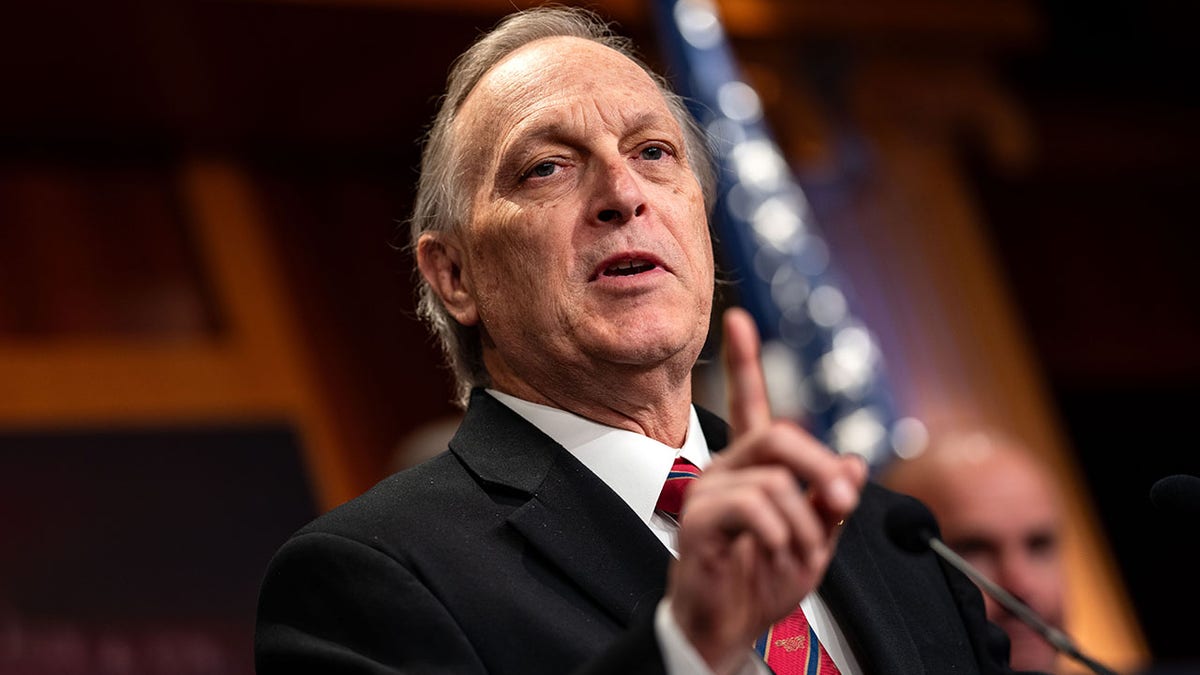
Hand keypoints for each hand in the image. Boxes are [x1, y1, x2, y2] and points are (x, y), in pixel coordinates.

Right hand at [667, 308, 867, 673]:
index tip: (740, 319)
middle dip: (822, 467)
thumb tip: (854, 460)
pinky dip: (780, 533)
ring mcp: (708, 494)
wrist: (727, 630)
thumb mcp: (814, 541)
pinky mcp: (698, 522)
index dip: (743, 361)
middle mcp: (725, 470)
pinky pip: (754, 508)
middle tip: (844, 499)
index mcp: (751, 468)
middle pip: (780, 436)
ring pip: (775, 480)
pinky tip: (774, 552)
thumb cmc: (760, 582)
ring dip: (804, 523)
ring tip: (800, 553)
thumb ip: (831, 501)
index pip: (748, 404)